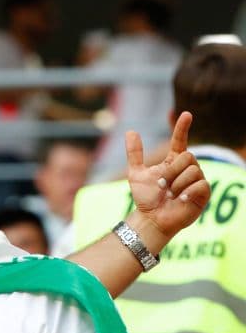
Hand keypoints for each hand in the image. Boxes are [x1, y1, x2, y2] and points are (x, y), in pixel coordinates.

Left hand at [125, 112, 210, 248]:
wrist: (151, 218)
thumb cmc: (146, 198)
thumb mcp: (136, 174)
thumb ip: (134, 154)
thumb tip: (130, 131)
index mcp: (173, 162)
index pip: (180, 141)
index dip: (182, 128)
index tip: (186, 114)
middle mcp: (187, 169)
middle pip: (188, 156)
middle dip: (172, 171)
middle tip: (163, 185)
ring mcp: (197, 180)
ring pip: (193, 170)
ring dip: (177, 184)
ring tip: (171, 194)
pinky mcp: (203, 193)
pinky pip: (200, 184)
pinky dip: (187, 191)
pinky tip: (180, 199)